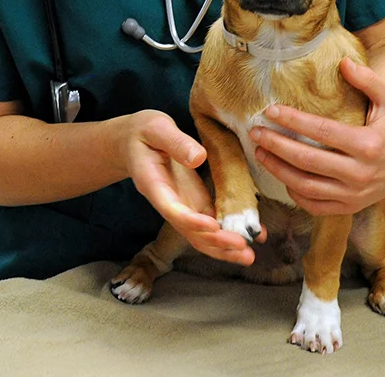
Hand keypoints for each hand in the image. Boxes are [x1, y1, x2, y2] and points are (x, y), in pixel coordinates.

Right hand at [122, 110, 259, 265]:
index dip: (191, 221)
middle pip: (189, 231)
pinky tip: (250, 237)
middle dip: (215, 242)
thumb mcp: (156, 128)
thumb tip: (198, 158)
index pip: (172, 210)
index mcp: (154, 186)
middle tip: (242, 248)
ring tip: (249, 255)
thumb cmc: (144, 132)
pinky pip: (210, 222)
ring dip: (223, 247)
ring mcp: (183, 204)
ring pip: (200, 234)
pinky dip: (228, 232)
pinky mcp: (194, 200)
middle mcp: (169, 202)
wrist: (134, 141)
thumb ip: (175, 142)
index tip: (213, 226)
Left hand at [248, 58, 384, 215]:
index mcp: (369, 145)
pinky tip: (282, 176)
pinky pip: (316, 206)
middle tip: (255, 133)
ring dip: (278, 170)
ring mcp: (355, 194)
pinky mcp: (351, 206)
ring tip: (260, 153)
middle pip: (307, 161)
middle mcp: (360, 174)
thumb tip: (343, 63)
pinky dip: (295, 193)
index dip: (293, 121)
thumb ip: (368, 79)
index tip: (271, 111)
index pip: (321, 132)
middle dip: (276, 145)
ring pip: (306, 186)